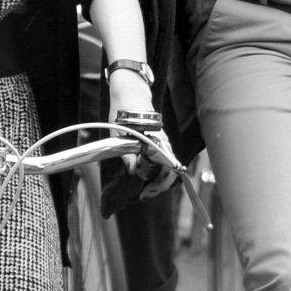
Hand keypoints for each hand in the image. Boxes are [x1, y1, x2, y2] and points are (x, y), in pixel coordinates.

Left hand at [107, 69, 176, 193]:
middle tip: (145, 195)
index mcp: (156, 141)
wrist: (129, 95)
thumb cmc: (123, 114)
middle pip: (171, 171)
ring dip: (158, 180)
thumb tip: (134, 170)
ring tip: (145, 190)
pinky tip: (147, 177)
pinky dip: (158, 172)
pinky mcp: (160, 142)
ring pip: (168, 167)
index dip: (159, 183)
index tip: (146, 191)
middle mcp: (163, 143)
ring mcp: (163, 143)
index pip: (168, 168)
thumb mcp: (119, 135)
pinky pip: (164, 161)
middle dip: (160, 186)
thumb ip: (127, 154)